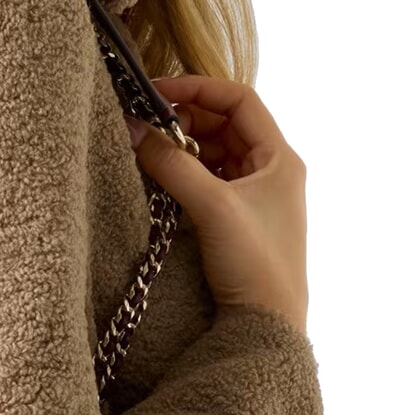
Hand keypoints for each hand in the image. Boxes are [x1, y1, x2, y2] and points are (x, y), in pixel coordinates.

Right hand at [125, 75, 308, 335]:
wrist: (267, 326)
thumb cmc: (255, 263)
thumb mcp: (212, 206)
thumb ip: (171, 164)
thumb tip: (133, 128)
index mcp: (280, 157)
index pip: (239, 100)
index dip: (198, 89)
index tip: (157, 93)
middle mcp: (272, 171)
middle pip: (224, 125)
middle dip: (184, 121)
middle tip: (144, 125)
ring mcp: (256, 197)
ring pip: (214, 155)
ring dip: (182, 149)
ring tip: (147, 152)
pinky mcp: (239, 222)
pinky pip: (208, 183)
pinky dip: (184, 175)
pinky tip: (160, 180)